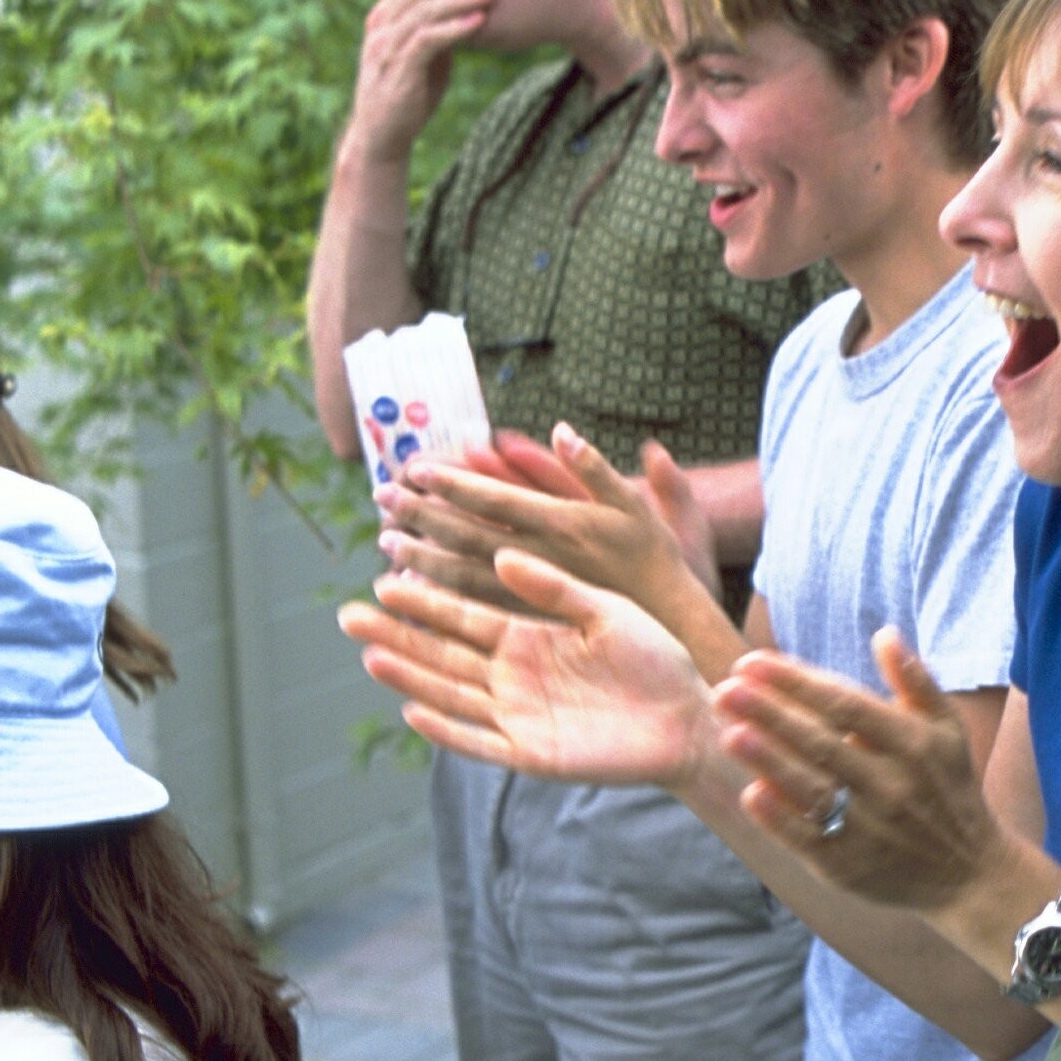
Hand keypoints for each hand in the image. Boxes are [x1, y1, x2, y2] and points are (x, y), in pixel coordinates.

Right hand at [338, 548, 718, 789]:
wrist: (689, 716)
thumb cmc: (656, 659)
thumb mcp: (606, 612)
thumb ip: (555, 588)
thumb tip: (501, 552)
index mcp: (530, 636)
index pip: (464, 615)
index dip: (426, 598)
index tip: (385, 573)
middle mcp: (514, 675)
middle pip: (443, 653)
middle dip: (398, 634)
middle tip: (349, 614)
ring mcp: (520, 716)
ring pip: (452, 693)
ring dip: (412, 675)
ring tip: (369, 654)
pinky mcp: (534, 753)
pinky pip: (482, 741)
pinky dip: (449, 728)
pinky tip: (415, 710)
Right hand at [342, 0, 496, 166]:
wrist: (383, 136)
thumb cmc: (409, 93)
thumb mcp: (425, 54)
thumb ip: (437, 28)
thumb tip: (466, 8)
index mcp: (385, 17)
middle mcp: (381, 26)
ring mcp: (387, 47)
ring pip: (424, 11)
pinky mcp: (399, 71)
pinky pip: (427, 41)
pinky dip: (454, 28)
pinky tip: (478, 21)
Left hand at [379, 424, 704, 616]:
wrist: (678, 631)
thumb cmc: (660, 565)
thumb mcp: (642, 507)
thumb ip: (600, 468)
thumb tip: (561, 429)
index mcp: (565, 523)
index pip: (495, 497)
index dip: (453, 482)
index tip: (415, 468)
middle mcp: (543, 559)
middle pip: (467, 532)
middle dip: (421, 513)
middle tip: (382, 495)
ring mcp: (532, 596)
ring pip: (462, 574)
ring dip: (420, 555)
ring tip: (386, 541)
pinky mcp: (529, 628)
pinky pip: (473, 611)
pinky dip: (438, 598)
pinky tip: (413, 588)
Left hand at [712, 630, 1005, 907]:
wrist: (968, 873)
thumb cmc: (949, 788)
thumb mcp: (947, 730)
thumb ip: (916, 681)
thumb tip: (884, 633)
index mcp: (913, 744)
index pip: (845, 704)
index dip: (796, 681)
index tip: (751, 662)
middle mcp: (892, 785)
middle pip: (821, 743)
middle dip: (770, 714)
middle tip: (726, 688)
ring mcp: (870, 829)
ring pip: (811, 789)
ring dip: (769, 761)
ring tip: (730, 733)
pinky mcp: (849, 867)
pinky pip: (808, 840)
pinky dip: (779, 818)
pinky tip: (751, 794)